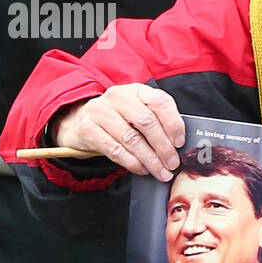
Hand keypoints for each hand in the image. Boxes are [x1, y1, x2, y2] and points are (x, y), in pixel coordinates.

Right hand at [50, 84, 184, 180]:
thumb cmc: (119, 118)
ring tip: (161, 172)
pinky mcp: (88, 129)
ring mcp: (100, 111)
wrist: (81, 120)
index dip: (173, 124)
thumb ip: (158, 122)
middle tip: (173, 163)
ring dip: (150, 160)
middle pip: (146, 122)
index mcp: (136, 90)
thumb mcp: (139, 112)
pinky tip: (142, 169)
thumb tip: (178, 146)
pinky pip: (115, 150)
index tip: (180, 143)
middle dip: (163, 147)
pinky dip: (133, 163)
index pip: (160, 102)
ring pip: (132, 139)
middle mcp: (118, 97)